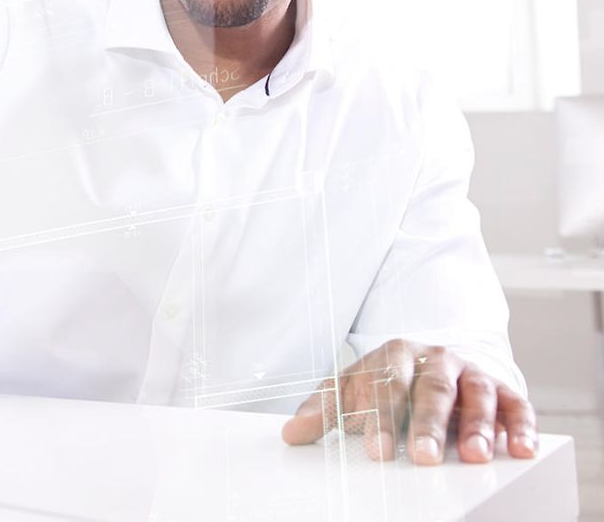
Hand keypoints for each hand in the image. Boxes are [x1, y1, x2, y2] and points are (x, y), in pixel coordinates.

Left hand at [281, 339, 536, 464]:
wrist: (429, 364)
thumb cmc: (386, 384)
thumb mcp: (351, 391)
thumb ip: (323, 410)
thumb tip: (291, 433)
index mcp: (395, 355)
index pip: (387, 385)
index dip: (382, 418)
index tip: (377, 450)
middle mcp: (436, 359)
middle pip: (432, 389)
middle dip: (429, 424)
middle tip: (423, 457)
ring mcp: (470, 373)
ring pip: (477, 394)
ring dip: (477, 425)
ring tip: (473, 455)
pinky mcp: (502, 390)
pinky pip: (515, 405)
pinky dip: (520, 426)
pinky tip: (520, 448)